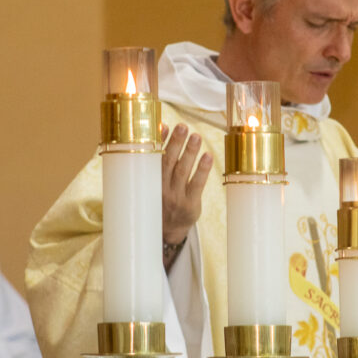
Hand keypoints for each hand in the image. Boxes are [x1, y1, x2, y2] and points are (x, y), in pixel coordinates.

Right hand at [161, 123, 211, 244]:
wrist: (168, 231)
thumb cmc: (161, 198)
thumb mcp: (153, 182)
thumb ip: (157, 158)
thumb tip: (161, 127)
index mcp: (150, 182)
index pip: (153, 159)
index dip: (158, 142)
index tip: (163, 126)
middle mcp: (161, 188)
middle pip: (169, 163)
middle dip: (176, 143)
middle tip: (183, 127)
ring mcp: (176, 197)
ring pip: (183, 172)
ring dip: (190, 153)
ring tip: (196, 136)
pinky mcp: (190, 204)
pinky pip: (197, 185)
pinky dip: (202, 170)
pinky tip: (208, 156)